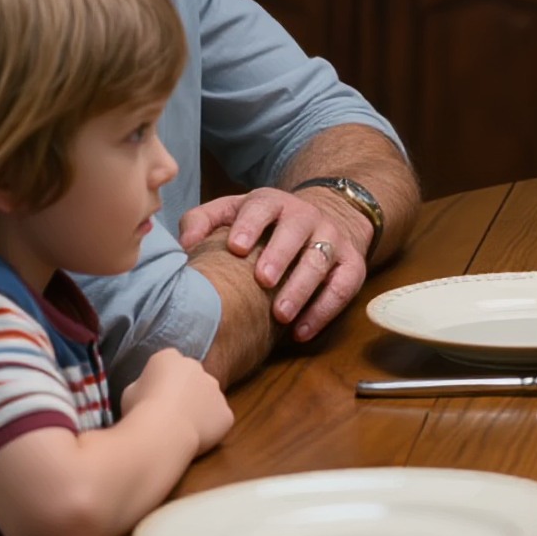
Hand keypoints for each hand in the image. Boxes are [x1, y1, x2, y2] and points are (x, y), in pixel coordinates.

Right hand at [120, 346, 232, 454]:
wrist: (160, 434)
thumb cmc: (138, 412)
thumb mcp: (129, 392)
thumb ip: (143, 386)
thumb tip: (148, 392)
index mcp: (170, 358)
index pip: (167, 363)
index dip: (159, 382)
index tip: (151, 398)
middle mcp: (198, 368)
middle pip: (192, 379)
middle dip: (183, 393)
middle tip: (167, 415)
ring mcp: (216, 390)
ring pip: (208, 399)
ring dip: (198, 410)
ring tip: (177, 431)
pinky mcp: (225, 413)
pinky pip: (217, 420)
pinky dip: (208, 429)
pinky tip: (191, 440)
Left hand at [178, 184, 371, 340]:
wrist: (328, 218)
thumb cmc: (268, 226)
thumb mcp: (236, 212)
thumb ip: (206, 220)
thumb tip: (184, 245)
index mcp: (275, 203)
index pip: (264, 206)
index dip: (251, 224)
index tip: (236, 247)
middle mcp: (307, 216)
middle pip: (297, 229)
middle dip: (281, 254)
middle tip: (263, 280)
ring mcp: (333, 239)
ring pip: (322, 258)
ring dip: (302, 287)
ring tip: (281, 315)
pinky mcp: (352, 264)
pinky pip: (344, 286)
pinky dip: (325, 309)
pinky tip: (302, 331)